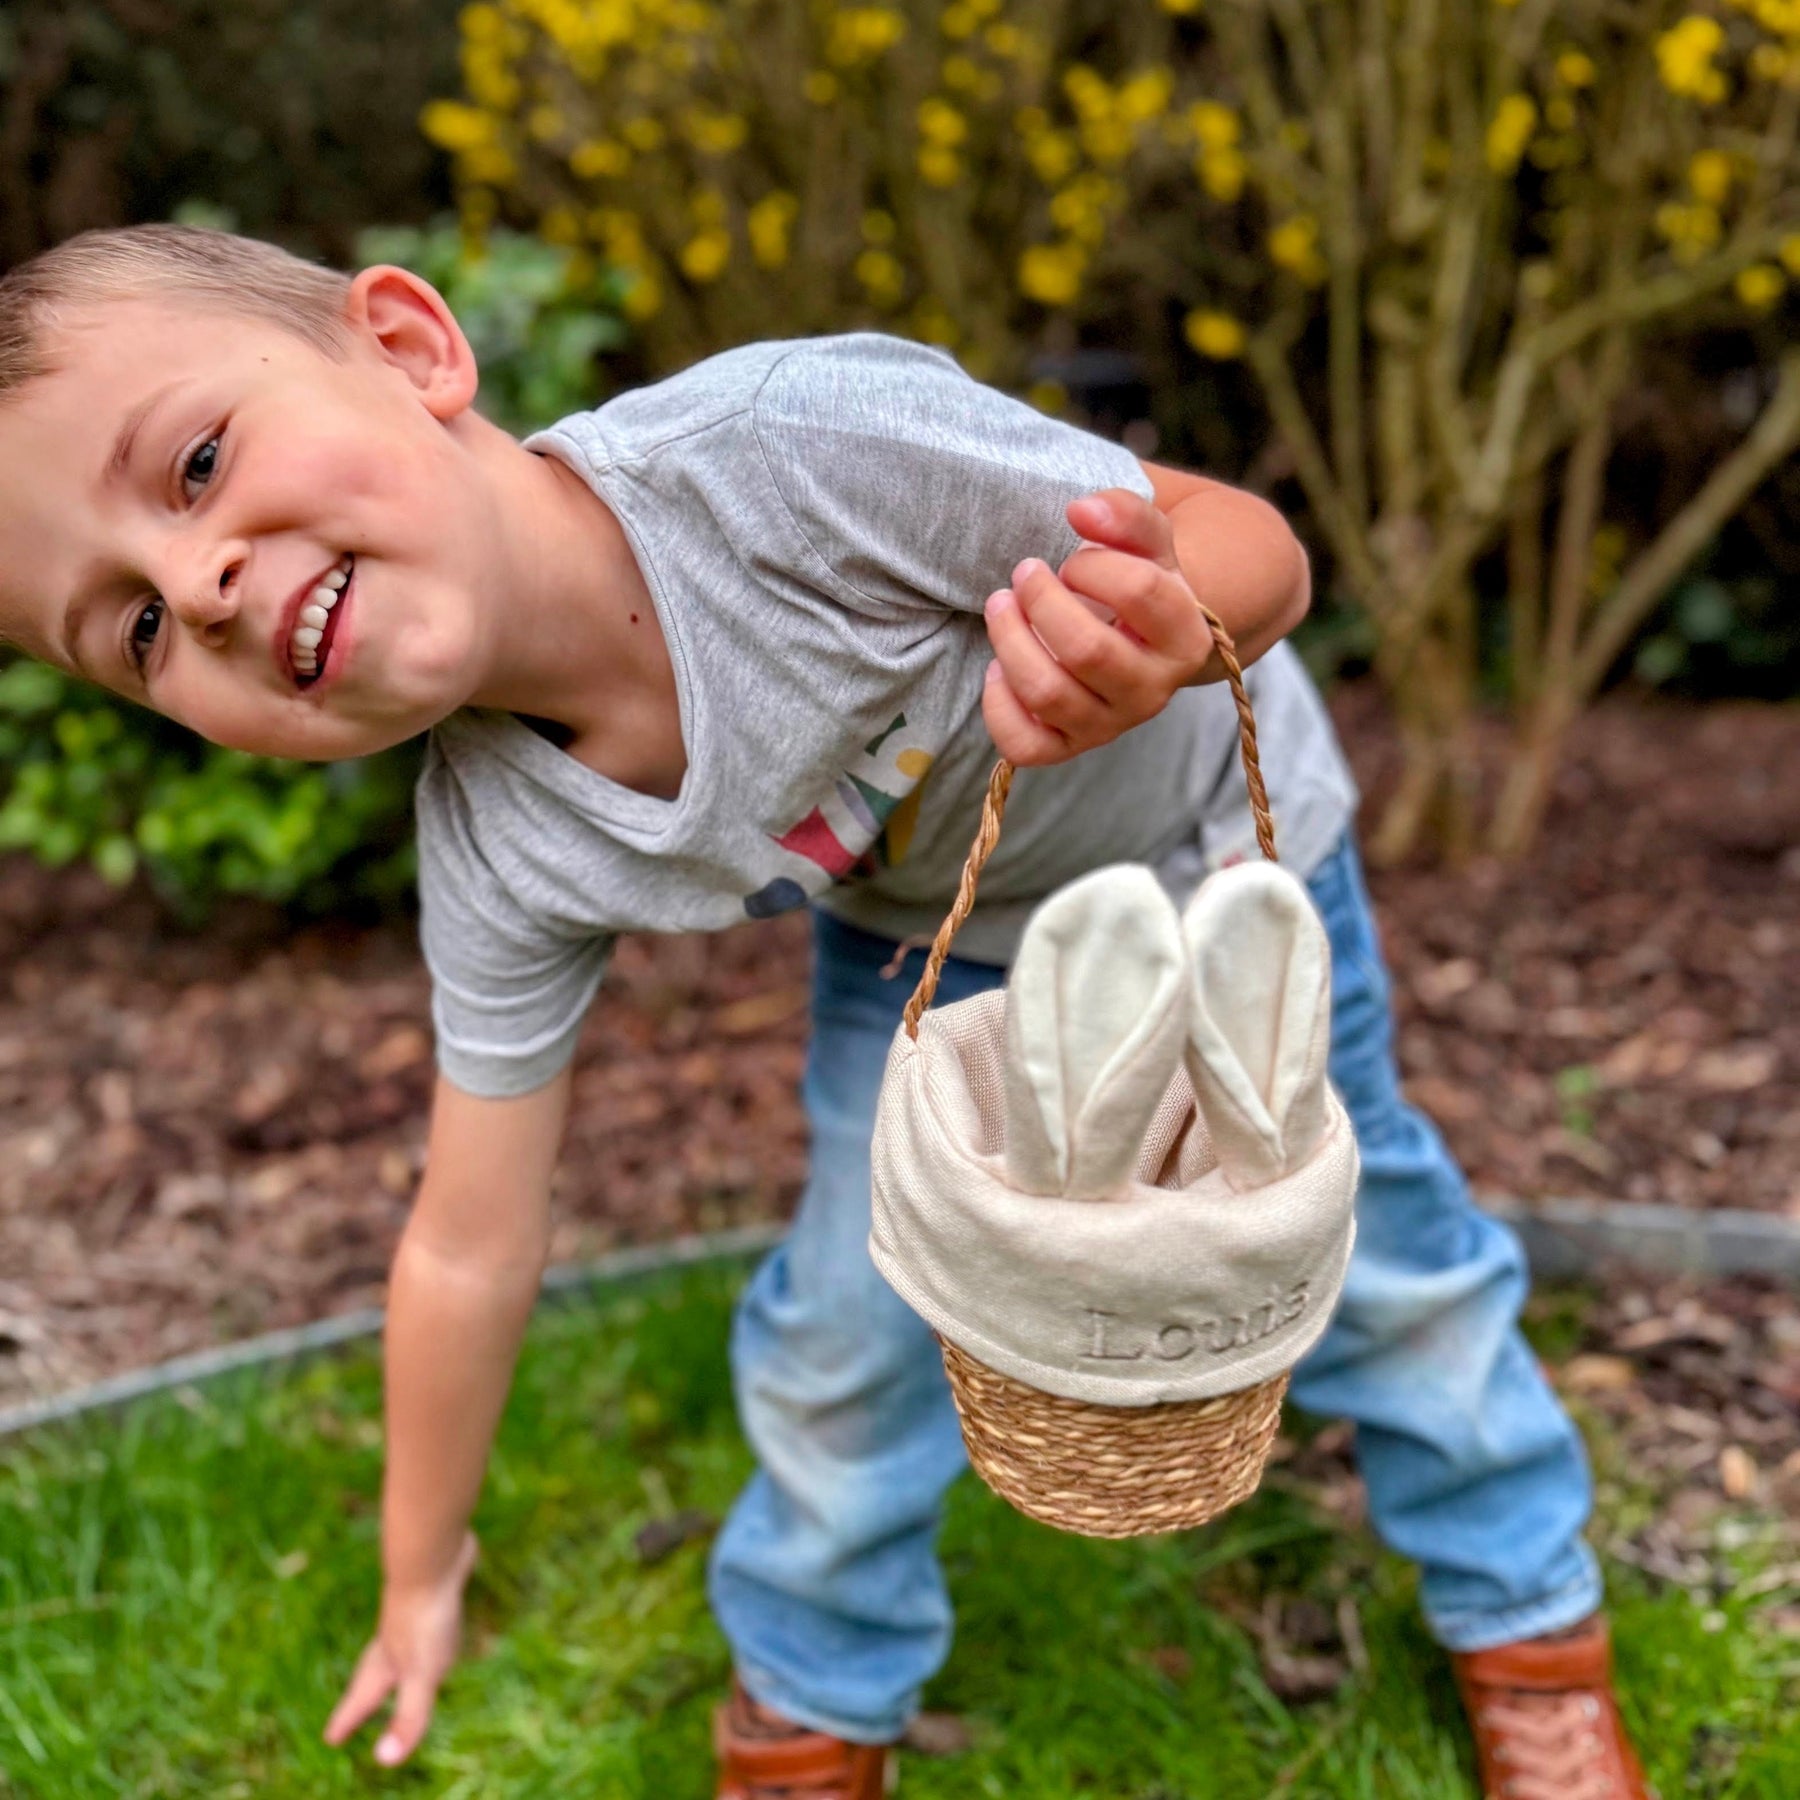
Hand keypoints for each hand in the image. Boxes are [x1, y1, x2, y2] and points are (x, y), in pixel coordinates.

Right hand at [323, 1530, 478, 1766]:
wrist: (434, 1556)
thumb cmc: (425, 1619)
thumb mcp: (421, 1676)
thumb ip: (408, 1716)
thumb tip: (386, 1761)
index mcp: (387, 1664)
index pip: (362, 1700)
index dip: (348, 1720)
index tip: (330, 1739)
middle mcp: (393, 1641)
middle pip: (372, 1673)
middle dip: (363, 1694)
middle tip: (353, 1709)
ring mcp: (411, 1617)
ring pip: (394, 1646)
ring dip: (389, 1662)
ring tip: (390, 1669)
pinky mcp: (433, 1596)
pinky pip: (420, 1620)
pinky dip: (418, 1632)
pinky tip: (431, 1624)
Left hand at [981, 487, 1215, 765]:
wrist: (1141, 641)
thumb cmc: (1139, 582)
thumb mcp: (1147, 541)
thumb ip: (1124, 514)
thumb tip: (1081, 509)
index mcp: (1185, 639)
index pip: (1140, 593)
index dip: (1094, 566)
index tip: (1074, 560)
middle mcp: (1153, 692)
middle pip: (1087, 650)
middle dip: (1042, 602)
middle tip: (1024, 572)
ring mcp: (1110, 726)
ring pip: (1047, 694)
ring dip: (1009, 642)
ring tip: (1000, 606)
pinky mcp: (1069, 746)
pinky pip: (1024, 746)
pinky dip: (998, 707)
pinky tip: (996, 668)